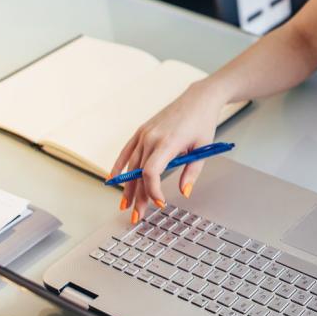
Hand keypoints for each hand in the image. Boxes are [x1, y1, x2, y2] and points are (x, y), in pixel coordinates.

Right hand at [109, 80, 226, 221]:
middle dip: (138, 197)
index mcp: (168, 142)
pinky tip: (113, 179)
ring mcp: (144, 134)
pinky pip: (126, 151)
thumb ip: (191, 172)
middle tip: (136, 216)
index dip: (152, 190)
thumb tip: (184, 192)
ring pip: (131, 165)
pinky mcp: (142, 131)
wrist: (198, 99)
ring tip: (125, 205)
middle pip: (140, 173)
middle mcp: (151, 138)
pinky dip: (119, 166)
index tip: (160, 203)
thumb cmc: (203, 123)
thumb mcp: (202, 149)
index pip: (152, 172)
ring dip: (127, 187)